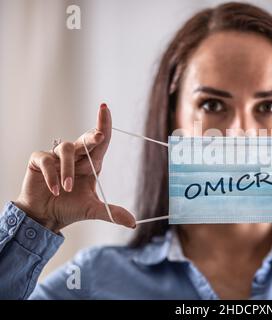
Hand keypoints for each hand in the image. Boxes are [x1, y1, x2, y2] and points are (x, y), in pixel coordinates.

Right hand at [14, 103, 135, 232]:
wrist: (45, 217)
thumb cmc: (70, 208)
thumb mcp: (93, 210)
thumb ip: (112, 213)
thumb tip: (133, 223)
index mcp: (92, 163)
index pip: (101, 140)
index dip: (104, 124)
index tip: (105, 108)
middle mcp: (76, 156)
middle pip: (85, 139)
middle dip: (93, 137)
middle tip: (99, 137)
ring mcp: (57, 156)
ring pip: (66, 149)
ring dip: (68, 169)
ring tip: (68, 189)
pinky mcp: (39, 160)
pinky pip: (46, 159)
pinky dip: (52, 175)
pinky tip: (55, 189)